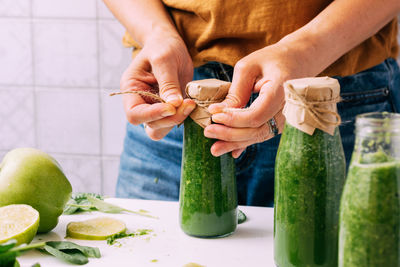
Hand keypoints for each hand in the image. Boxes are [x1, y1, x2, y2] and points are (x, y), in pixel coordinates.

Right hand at [120, 32, 195, 139]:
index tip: (171, 107)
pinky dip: (183, 117)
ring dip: (177, 121)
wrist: (170, 44)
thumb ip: (168, 83)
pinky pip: (173, 122)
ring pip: (161, 128)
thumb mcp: (165, 59)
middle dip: (169, 119)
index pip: (134, 113)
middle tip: (188, 104)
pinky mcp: (168, 108)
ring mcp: (154, 107)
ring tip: (190, 104)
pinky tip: (191, 104)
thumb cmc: (163, 46)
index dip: (152, 115)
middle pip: (149, 124)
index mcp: (130, 89)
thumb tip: (173, 105)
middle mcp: (140, 102)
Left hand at [205, 43, 308, 157]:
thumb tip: (220, 113)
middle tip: (208, 132)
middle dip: (230, 134)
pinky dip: (246, 143)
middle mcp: (288, 108)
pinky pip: (263, 135)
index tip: (213, 114)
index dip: (233, 119)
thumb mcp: (249, 67)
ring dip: (236, 143)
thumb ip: (236, 91)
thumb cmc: (271, 59)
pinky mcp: (280, 122)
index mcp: (281, 89)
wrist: (298, 60)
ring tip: (214, 148)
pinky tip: (230, 151)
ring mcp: (286, 118)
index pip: (256, 114)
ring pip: (260, 136)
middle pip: (258, 129)